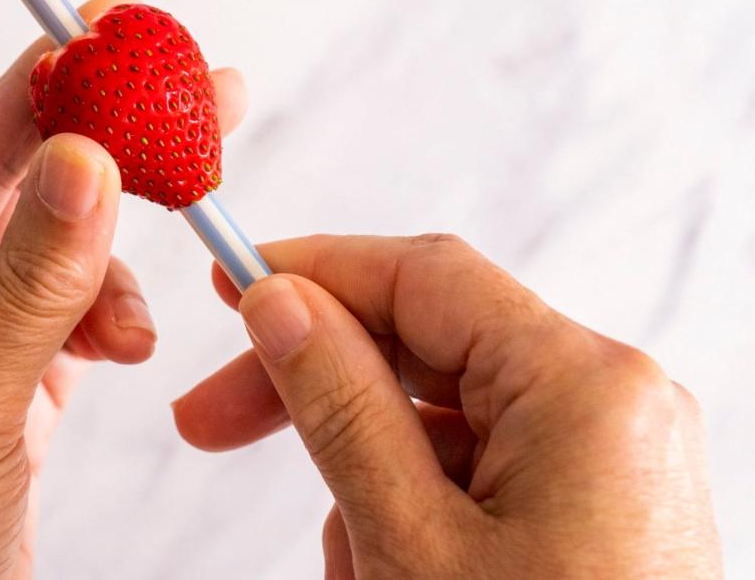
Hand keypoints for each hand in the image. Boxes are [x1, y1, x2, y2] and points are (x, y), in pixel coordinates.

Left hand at [0, 0, 247, 579]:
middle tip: (191, 95)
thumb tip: (82, 157)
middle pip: (13, 195)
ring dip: (106, 271)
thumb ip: (32, 286)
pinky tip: (126, 348)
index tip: (104, 24)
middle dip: (102, 155)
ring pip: (49, 258)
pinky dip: (105, 321)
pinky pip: (63, 317)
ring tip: (136, 325)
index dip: (34, 89)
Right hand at [173, 235, 721, 578]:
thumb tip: (280, 301)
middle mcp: (610, 405)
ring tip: (361, 575)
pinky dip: (411, 518)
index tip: (226, 287)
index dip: (314, 269)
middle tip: (209, 423)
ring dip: (364, 484)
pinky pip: (474, 478)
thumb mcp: (410, 541)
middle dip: (316, 390)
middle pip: (426, 347)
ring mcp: (605, 459)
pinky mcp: (591, 508)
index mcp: (584, 386)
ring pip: (439, 425)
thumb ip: (340, 405)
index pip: (423, 277)